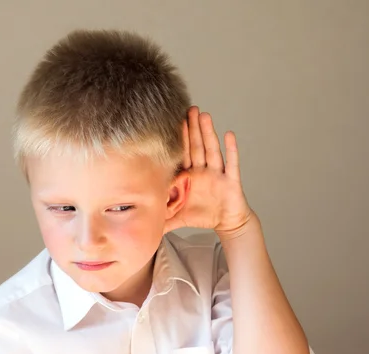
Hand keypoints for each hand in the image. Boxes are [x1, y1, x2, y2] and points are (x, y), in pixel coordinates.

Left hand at [164, 106, 252, 238]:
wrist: (227, 223)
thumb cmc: (202, 215)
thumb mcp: (177, 217)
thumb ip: (158, 220)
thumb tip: (136, 229)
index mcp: (188, 177)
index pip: (181, 155)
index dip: (176, 139)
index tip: (169, 122)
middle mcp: (202, 171)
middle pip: (195, 146)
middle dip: (191, 128)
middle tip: (186, 108)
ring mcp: (216, 174)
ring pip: (211, 150)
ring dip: (207, 133)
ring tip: (203, 115)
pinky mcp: (231, 180)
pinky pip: (231, 163)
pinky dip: (231, 150)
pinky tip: (228, 135)